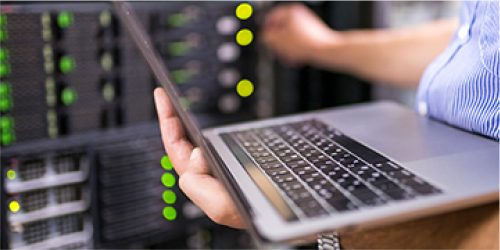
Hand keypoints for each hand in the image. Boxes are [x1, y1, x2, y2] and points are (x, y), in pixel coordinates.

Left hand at [154, 88, 245, 228]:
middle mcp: (211, 180)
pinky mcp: (238, 168)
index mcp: (205, 187)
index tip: (163, 98)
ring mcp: (223, 174)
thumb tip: (194, 155)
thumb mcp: (223, 208)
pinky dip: (203, 135)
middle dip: (170, 121)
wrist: (287, 217)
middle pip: (181, 148)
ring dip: (184, 128)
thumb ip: (199, 186)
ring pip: (195, 148)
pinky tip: (202, 129)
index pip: (177, 152)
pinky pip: (214, 149)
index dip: (168, 125)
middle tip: (164, 97)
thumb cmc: (258, 216)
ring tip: (174, 109)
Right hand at [261, 3, 339, 65]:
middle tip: (276, 50)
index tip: (264, 39)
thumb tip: (265, 37)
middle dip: (278, 42)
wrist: (325, 51)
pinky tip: (295, 58)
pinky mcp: (312, 35)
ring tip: (287, 56)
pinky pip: (298, 42)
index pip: (270, 18)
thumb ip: (267, 37)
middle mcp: (299, 15)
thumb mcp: (278, 40)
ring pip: (289, 37)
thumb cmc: (306, 44)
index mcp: (290, 12)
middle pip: (280, 29)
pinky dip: (295, 50)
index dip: (265, 30)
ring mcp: (306, 25)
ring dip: (286, 48)